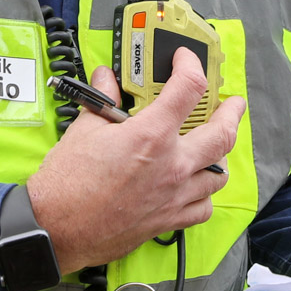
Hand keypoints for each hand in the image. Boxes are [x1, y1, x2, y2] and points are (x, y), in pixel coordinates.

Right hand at [26, 50, 243, 271]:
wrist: (57, 229)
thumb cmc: (66, 183)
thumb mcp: (84, 129)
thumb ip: (103, 101)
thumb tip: (106, 80)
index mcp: (151, 135)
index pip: (188, 88)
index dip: (191, 65)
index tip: (186, 61)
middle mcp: (171, 165)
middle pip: (222, 133)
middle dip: (232, 113)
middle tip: (234, 104)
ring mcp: (174, 195)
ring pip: (219, 174)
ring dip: (220, 157)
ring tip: (214, 147)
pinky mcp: (168, 221)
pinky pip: (203, 208)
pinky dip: (204, 195)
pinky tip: (196, 187)